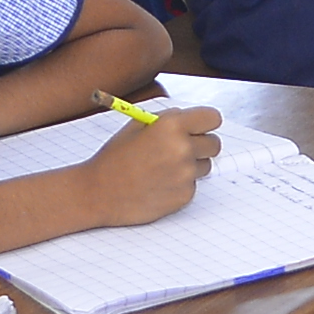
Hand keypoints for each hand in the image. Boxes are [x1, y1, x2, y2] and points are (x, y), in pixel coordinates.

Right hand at [85, 107, 218, 221]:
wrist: (99, 192)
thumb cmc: (114, 158)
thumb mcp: (137, 126)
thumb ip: (167, 120)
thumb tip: (188, 119)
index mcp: (172, 126)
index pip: (213, 118)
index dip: (205, 122)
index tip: (199, 127)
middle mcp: (184, 149)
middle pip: (214, 144)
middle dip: (201, 144)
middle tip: (182, 148)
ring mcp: (186, 175)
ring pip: (205, 166)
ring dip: (191, 165)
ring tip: (162, 168)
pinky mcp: (185, 196)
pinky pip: (193, 185)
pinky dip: (180, 184)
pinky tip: (158, 184)